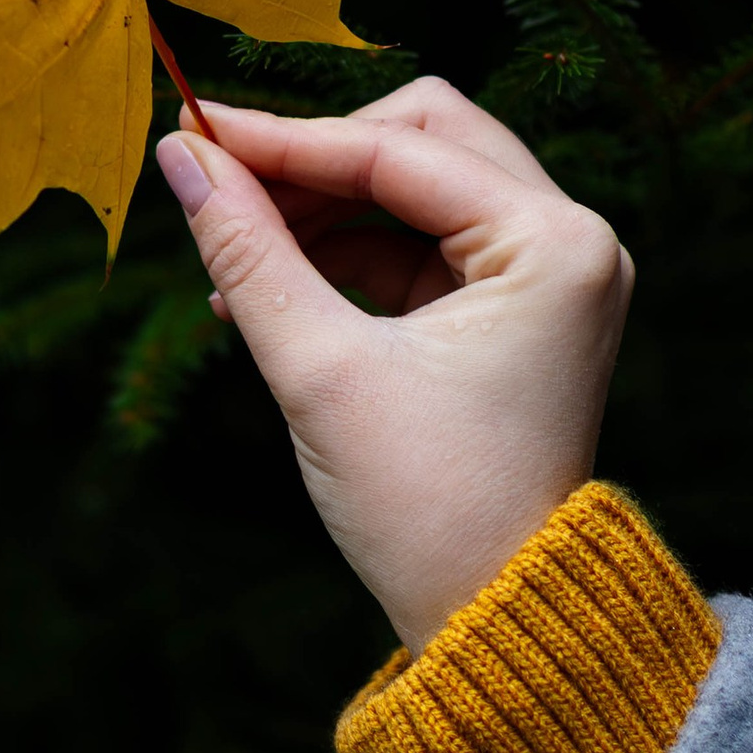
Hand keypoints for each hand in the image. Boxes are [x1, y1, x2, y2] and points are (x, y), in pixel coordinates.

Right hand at [154, 77, 633, 653]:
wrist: (493, 622)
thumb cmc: (428, 507)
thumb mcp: (320, 369)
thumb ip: (247, 249)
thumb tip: (182, 158)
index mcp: (555, 243)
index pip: (399, 151)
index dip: (285, 138)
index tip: (192, 130)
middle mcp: (570, 242)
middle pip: (423, 139)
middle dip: (315, 159)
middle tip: (218, 179)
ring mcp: (549, 276)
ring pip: (418, 189)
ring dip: (323, 209)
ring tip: (232, 254)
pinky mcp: (515, 312)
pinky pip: (421, 247)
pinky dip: (347, 256)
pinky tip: (268, 292)